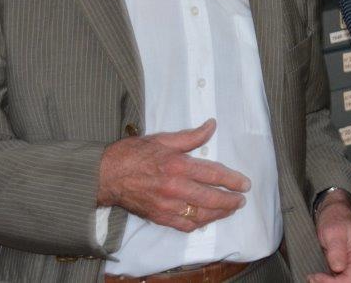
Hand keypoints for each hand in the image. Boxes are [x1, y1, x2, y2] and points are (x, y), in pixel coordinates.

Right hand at [97, 119, 249, 232]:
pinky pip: (184, 225)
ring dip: (218, 214)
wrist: (105, 175)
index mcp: (177, 165)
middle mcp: (175, 188)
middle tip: (241, 200)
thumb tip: (211, 126)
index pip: (213, 174)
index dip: (232, 180)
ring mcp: (166, 205)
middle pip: (211, 198)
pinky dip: (198, 224)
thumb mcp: (163, 139)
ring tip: (229, 209)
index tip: (244, 184)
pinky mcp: (158, 217)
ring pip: (200, 214)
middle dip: (230, 200)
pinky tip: (206, 219)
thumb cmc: (132, 154)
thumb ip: (191, 136)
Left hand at [308, 190, 350, 282]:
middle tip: (311, 277)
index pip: (350, 281)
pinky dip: (329, 280)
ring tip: (313, 276)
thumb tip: (338, 268)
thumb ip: (336, 250)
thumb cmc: (336, 217)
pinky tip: (319, 276)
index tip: (315, 276)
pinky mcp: (350, 267)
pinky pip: (342, 279)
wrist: (335, 210)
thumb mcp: (333, 231)